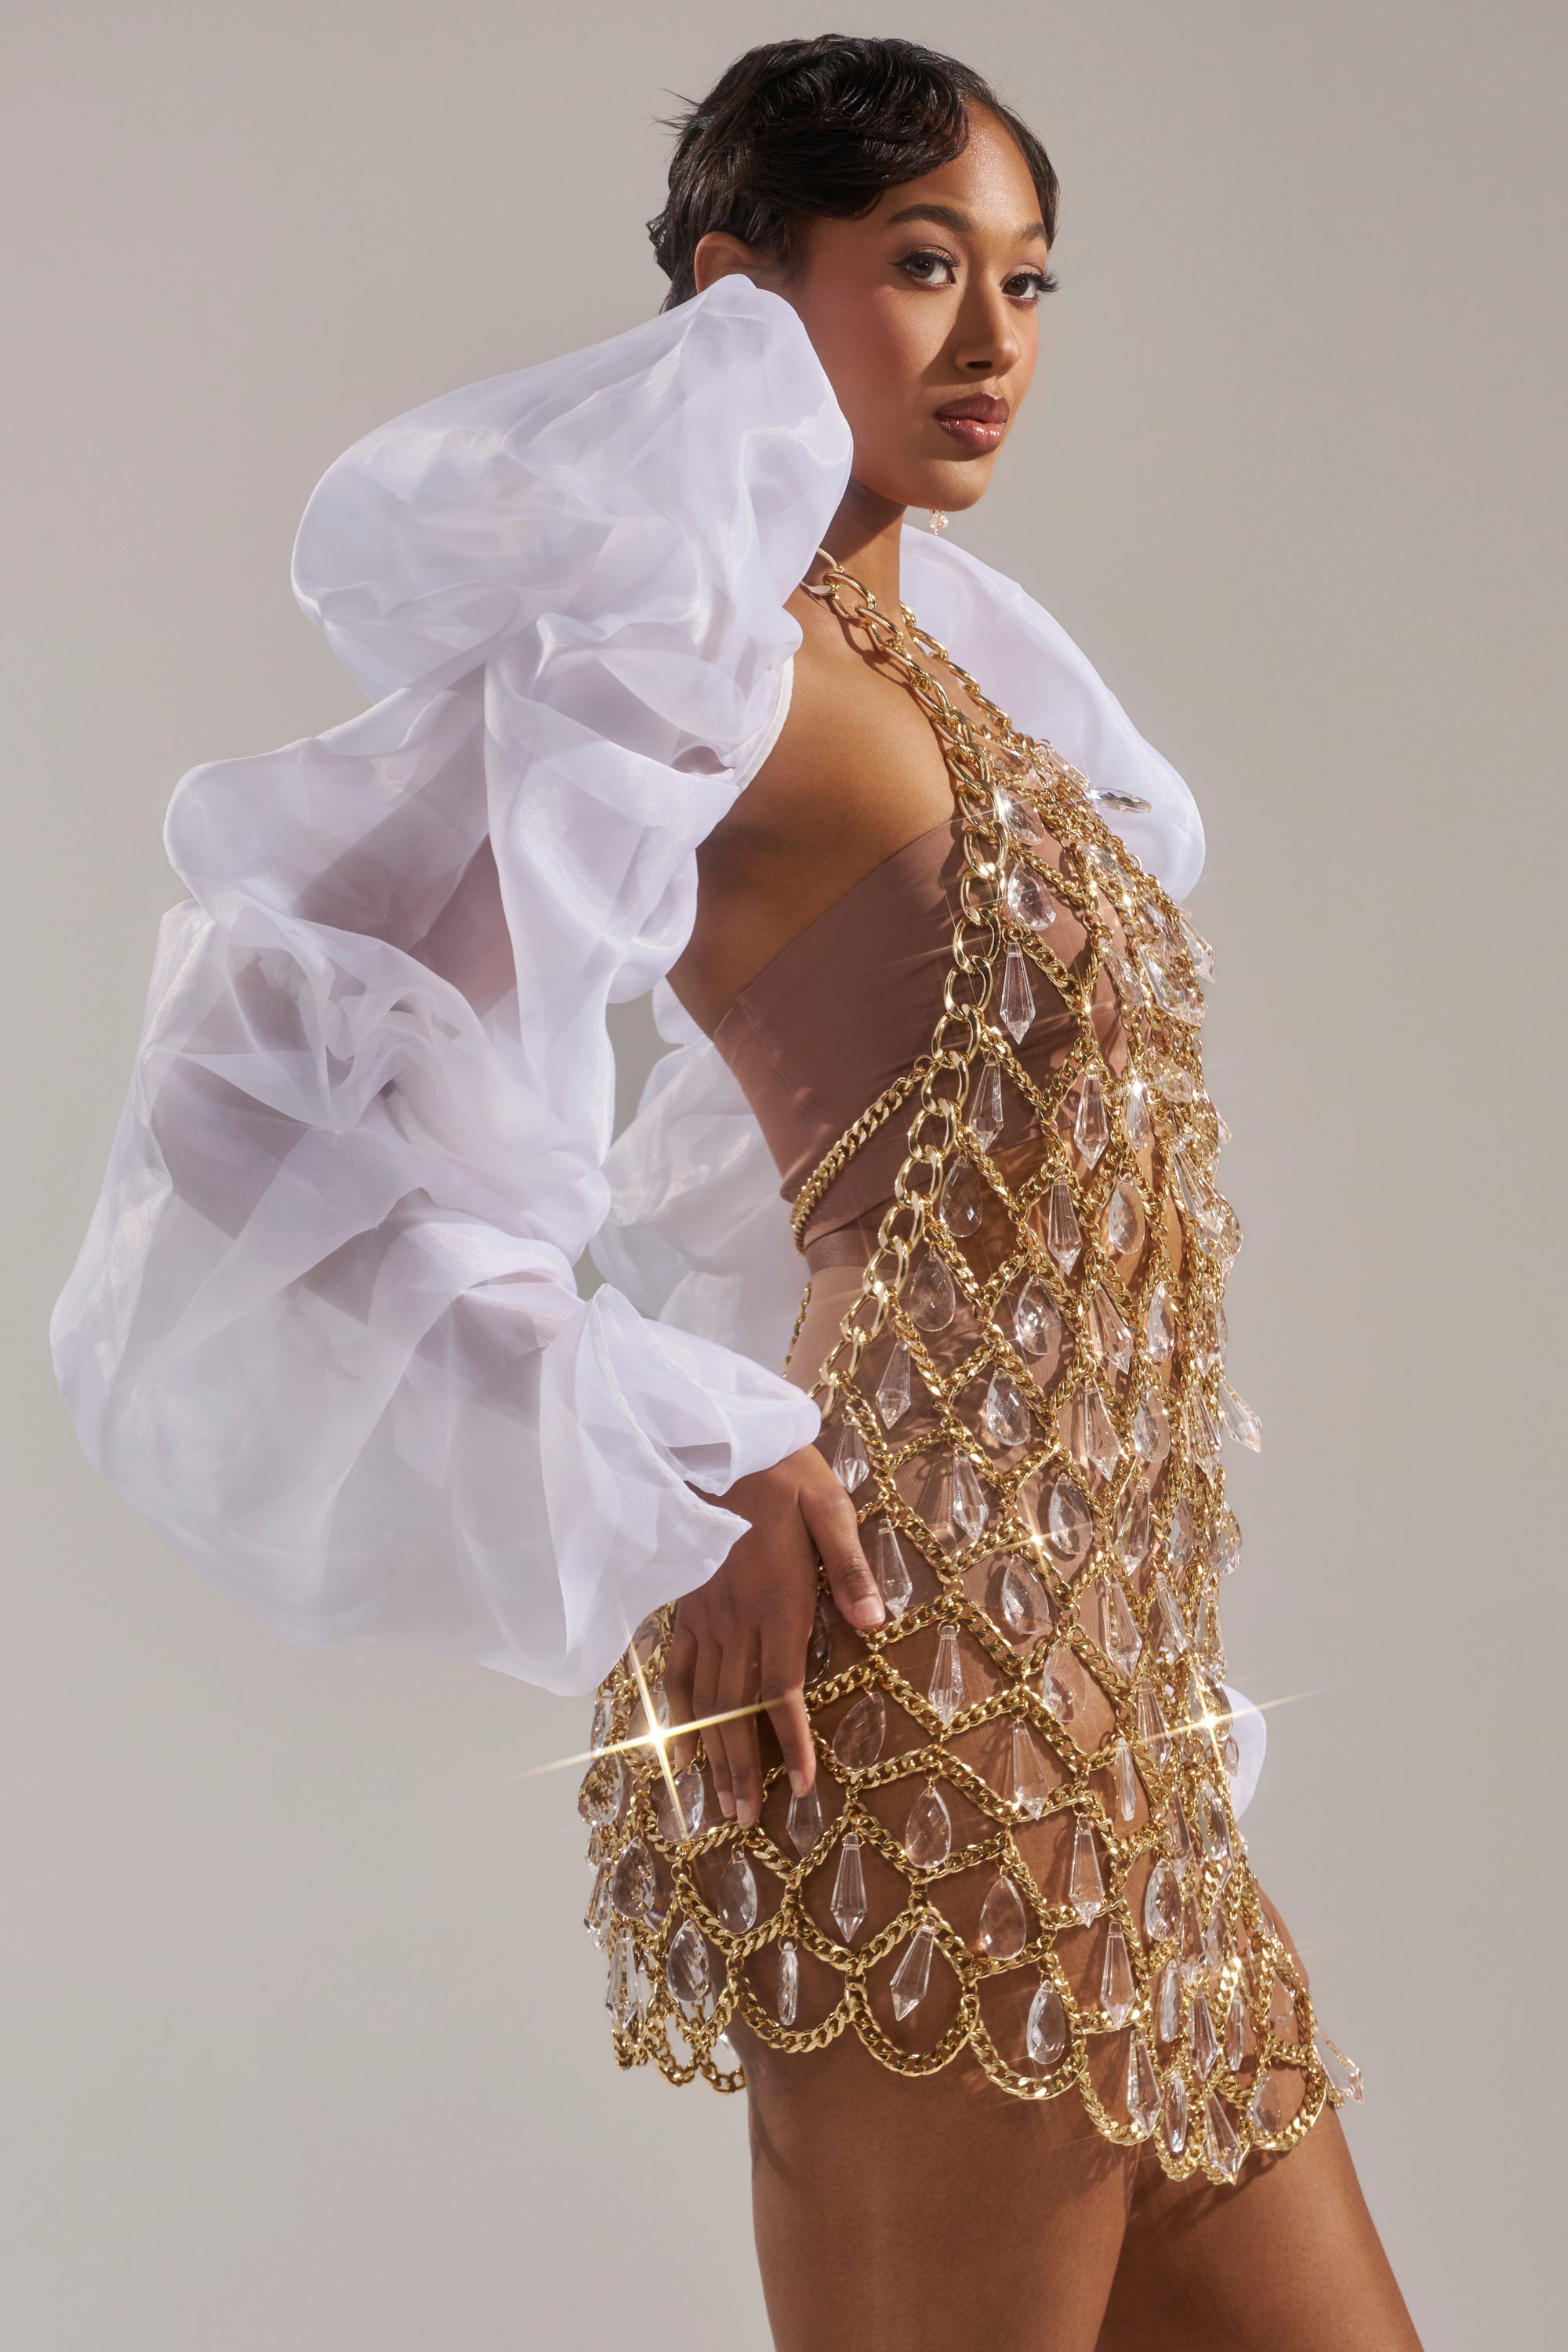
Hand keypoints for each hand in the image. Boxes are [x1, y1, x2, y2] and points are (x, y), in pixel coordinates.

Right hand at [664, 1443, 883, 1825]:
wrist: (714, 1442)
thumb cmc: (783, 1472)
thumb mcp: (831, 1507)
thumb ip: (852, 1568)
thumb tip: (878, 1623)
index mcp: (777, 1600)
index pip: (782, 1688)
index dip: (789, 1741)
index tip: (798, 1788)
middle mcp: (735, 1618)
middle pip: (737, 1708)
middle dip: (743, 1768)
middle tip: (746, 1821)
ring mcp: (703, 1614)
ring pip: (704, 1698)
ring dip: (710, 1754)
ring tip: (715, 1805)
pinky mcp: (683, 1603)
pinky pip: (676, 1667)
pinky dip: (675, 1712)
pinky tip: (675, 1746)